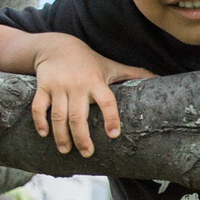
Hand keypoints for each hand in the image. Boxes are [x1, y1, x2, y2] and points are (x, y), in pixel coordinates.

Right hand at [28, 34, 153, 156]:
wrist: (58, 46)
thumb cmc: (90, 62)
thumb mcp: (111, 66)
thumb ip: (134, 74)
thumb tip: (159, 79)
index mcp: (97, 82)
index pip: (107, 102)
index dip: (111, 118)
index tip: (114, 135)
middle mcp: (78, 86)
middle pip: (78, 116)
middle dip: (82, 138)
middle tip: (87, 153)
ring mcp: (59, 87)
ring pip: (59, 116)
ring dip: (62, 136)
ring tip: (66, 151)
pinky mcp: (43, 87)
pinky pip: (39, 107)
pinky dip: (40, 122)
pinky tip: (45, 135)